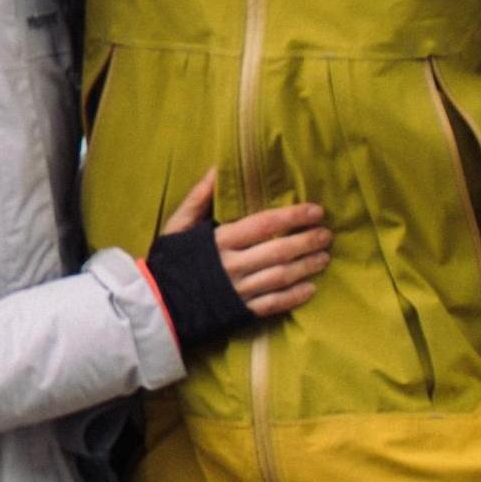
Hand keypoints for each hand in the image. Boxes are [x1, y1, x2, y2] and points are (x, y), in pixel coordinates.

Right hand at [158, 172, 331, 319]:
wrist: (154, 305)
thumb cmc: (168, 261)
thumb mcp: (177, 225)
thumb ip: (199, 197)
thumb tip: (217, 169)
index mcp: (219, 240)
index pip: (264, 224)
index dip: (293, 216)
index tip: (315, 211)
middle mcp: (233, 265)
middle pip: (278, 251)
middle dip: (306, 241)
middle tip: (326, 235)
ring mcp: (238, 291)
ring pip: (280, 277)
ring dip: (306, 267)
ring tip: (324, 258)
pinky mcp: (240, 312)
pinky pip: (272, 305)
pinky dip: (293, 297)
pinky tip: (310, 290)